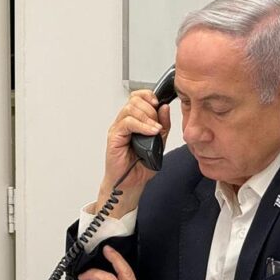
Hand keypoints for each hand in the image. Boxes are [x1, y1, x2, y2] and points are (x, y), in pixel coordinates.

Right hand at [95, 90, 170, 217]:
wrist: (131, 183)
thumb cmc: (141, 166)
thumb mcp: (160, 142)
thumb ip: (163, 125)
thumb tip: (165, 108)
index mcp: (135, 120)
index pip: (138, 97)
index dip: (149, 96)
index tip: (159, 103)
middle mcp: (125, 122)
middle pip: (134, 100)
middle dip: (150, 108)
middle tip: (158, 123)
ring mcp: (118, 129)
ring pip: (130, 108)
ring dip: (147, 117)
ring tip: (156, 129)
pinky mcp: (114, 137)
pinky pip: (127, 123)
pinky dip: (141, 125)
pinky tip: (150, 132)